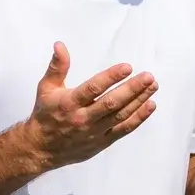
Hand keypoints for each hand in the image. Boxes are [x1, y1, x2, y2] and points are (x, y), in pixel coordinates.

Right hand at [22, 42, 157, 170]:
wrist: (41, 148)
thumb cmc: (46, 114)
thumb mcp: (46, 88)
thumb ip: (57, 67)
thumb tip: (60, 45)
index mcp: (69, 102)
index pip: (93, 88)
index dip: (111, 77)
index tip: (127, 67)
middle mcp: (82, 118)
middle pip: (111, 103)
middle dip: (132, 89)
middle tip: (148, 77)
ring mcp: (94, 131)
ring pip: (120, 115)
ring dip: (139, 101)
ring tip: (153, 86)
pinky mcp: (102, 141)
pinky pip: (123, 130)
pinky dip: (138, 118)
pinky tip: (150, 105)